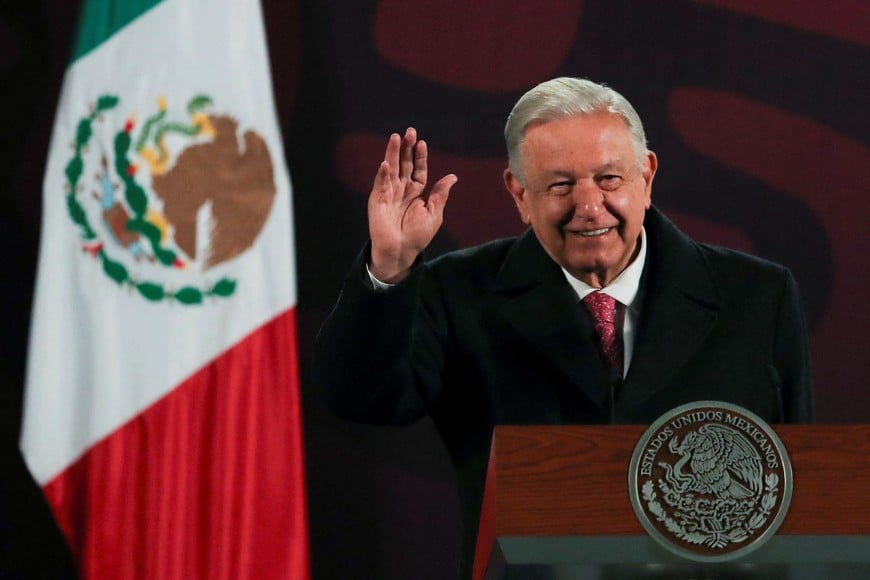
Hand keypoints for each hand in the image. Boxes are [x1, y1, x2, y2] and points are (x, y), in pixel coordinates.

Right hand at [368, 127, 456, 282]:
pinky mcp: (378, 200)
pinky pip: (381, 183)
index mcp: (416, 192)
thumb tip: (452, 176)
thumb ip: (440, 194)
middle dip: (406, 148)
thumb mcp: (434, 214)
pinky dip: (383, 173)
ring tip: (396, 138)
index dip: (420, 156)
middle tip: (409, 131)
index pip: (418, 169)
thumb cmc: (418, 236)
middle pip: (404, 164)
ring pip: (392, 169)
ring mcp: (389, 193)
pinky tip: (386, 163)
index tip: (422, 143)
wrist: (401, 251)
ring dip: (393, 153)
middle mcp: (402, 189)